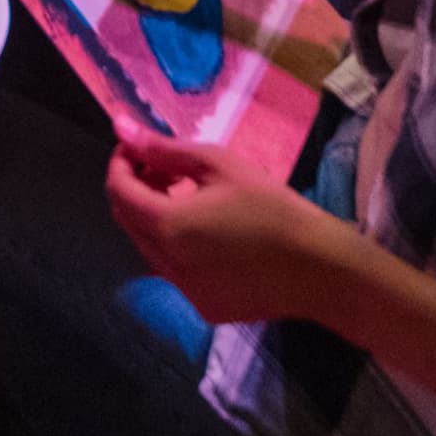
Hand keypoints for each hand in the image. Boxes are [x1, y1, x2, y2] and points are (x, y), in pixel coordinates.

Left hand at [104, 133, 349, 324]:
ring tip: (189, 196)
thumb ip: (164, 149)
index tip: (138, 146)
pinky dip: (177, 247)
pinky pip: (175, 272)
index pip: (117, 190)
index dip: (121, 162)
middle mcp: (166, 265)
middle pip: (128, 220)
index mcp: (166, 226)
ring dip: (155, 218)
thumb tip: (120, 127)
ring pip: (148, 248)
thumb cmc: (272, 206)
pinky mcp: (205, 307)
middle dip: (136, 188)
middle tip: (165, 167)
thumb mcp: (219, 164)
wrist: (318, 267)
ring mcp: (185, 292)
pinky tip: (211, 233)